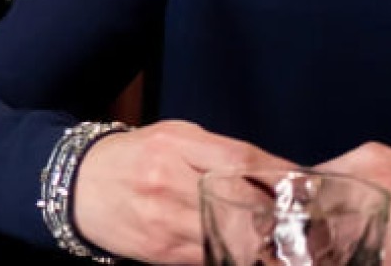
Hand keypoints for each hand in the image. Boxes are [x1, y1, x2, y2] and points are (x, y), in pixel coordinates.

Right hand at [72, 120, 292, 264]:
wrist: (78, 187)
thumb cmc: (132, 157)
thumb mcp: (173, 137)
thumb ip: (220, 150)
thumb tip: (275, 170)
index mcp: (173, 147)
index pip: (239, 159)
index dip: (279, 173)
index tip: (309, 183)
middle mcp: (169, 184)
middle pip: (240, 202)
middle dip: (280, 214)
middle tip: (312, 220)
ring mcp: (166, 223)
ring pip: (230, 237)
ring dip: (266, 243)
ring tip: (292, 243)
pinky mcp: (164, 254)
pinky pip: (212, 258)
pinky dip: (238, 257)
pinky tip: (256, 255)